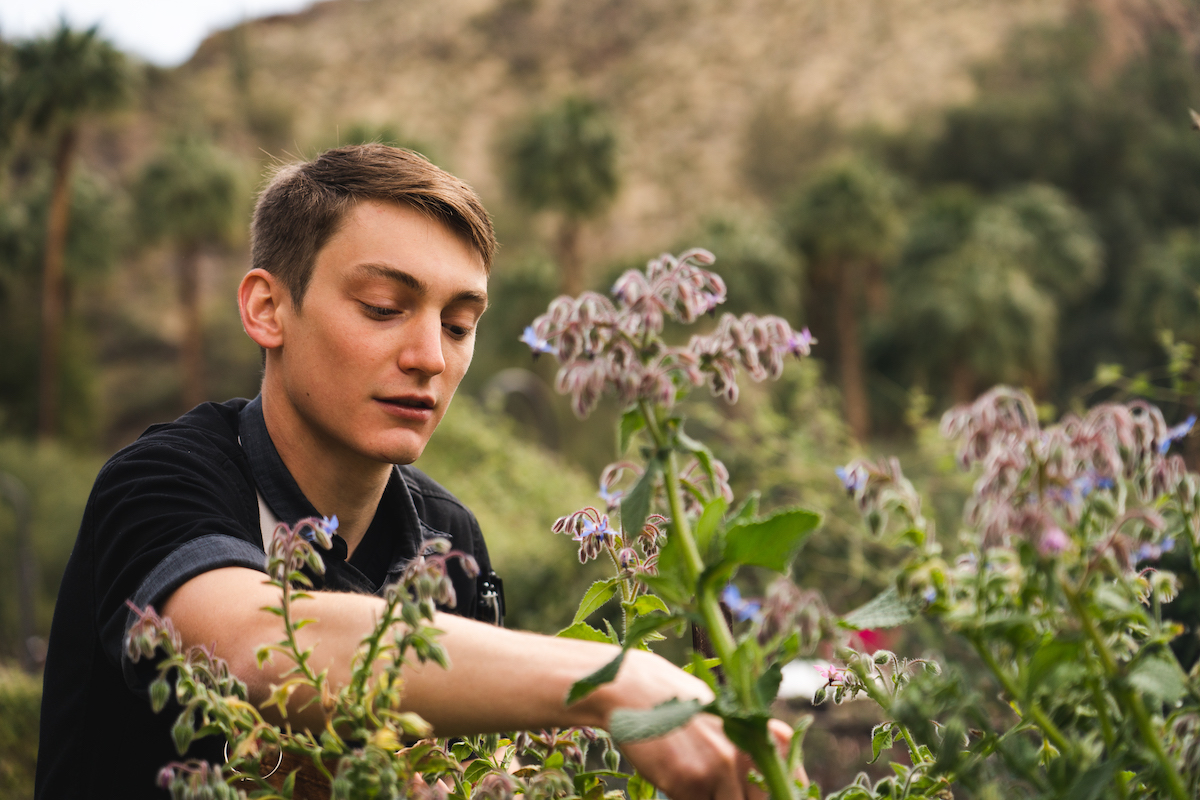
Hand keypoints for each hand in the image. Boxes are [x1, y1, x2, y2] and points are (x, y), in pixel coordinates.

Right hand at [602, 651, 806, 798]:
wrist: (634, 689)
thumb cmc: (676, 703)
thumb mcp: (721, 715)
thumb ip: (744, 746)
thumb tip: (767, 774)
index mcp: (756, 735)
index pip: (786, 782)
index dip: (784, 795)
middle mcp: (743, 754)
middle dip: (738, 798)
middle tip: (719, 789)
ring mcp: (716, 769)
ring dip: (709, 797)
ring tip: (692, 777)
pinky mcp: (688, 782)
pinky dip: (685, 797)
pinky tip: (672, 774)